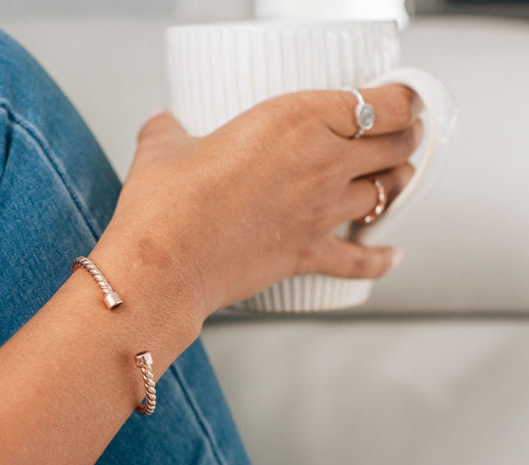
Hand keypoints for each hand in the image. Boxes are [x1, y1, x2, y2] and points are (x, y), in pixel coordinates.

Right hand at [97, 84, 421, 321]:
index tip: (397, 101)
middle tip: (401, 135)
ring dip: (395, 184)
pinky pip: (359, 259)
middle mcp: (321, 163)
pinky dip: (379, 258)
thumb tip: (162, 126)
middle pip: (392, 146)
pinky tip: (391, 257)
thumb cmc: (166, 204)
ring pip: (386, 193)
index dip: (399, 101)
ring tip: (395, 178)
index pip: (381, 104)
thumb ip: (168, 130)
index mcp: (296, 120)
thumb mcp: (161, 148)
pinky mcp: (307, 253)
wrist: (164, 264)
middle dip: (403, 139)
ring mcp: (319, 211)